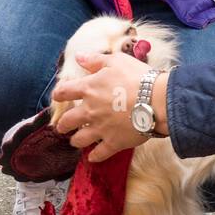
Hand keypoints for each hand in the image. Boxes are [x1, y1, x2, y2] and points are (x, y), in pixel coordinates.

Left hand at [53, 52, 170, 163]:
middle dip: (62, 125)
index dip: (58, 94)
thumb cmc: (138, 77)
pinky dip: (94, 156)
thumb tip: (78, 57)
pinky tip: (92, 157)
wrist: (156, 100)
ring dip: (75, 140)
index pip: (64, 92)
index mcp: (89, 88)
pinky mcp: (113, 142)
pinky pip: (99, 154)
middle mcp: (90, 111)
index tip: (57, 97)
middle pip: (67, 121)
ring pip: (79, 139)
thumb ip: (95, 60)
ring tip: (76, 141)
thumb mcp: (116, 61)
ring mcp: (100, 129)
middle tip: (62, 126)